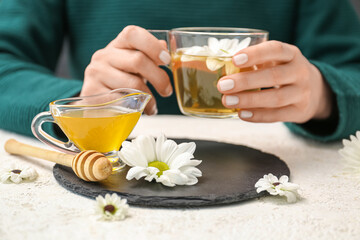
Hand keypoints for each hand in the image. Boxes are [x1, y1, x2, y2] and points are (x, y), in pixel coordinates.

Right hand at [82, 25, 171, 114]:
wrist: (97, 102)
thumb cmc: (121, 81)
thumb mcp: (136, 67)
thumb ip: (150, 56)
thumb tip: (165, 45)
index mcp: (117, 44)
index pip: (133, 34)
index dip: (153, 45)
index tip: (166, 60)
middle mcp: (104, 55)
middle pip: (138, 60)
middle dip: (159, 78)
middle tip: (167, 91)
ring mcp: (96, 73)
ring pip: (132, 83)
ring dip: (149, 97)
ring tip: (153, 106)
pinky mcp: (92, 92)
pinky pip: (122, 99)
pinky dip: (136, 106)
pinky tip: (140, 109)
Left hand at [217, 40, 332, 122]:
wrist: (316, 91)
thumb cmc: (284, 71)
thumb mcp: (276, 60)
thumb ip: (255, 62)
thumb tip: (220, 66)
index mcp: (291, 54)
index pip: (276, 50)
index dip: (255, 54)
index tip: (234, 59)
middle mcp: (300, 72)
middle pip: (273, 76)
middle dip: (246, 81)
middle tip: (223, 85)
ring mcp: (302, 93)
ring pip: (276, 98)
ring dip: (249, 100)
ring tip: (227, 101)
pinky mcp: (299, 112)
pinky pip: (278, 116)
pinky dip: (258, 116)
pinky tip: (241, 114)